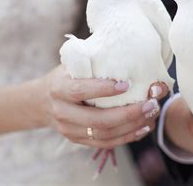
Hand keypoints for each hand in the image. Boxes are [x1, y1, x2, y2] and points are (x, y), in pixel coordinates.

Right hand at [43, 65, 168, 148]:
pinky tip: (144, 127)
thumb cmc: (65, 76)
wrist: (41, 101)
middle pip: (98, 120)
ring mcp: (69, 130)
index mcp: (59, 89)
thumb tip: (125, 50)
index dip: (104, 89)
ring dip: (132, 126)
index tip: (127, 83)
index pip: (81, 91)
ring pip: (105, 134)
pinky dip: (127, 136)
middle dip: (128, 113)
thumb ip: (91, 61)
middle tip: (150, 103)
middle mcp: (62, 112)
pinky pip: (106, 143)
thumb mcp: (71, 65)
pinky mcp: (78, 140)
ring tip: (151, 114)